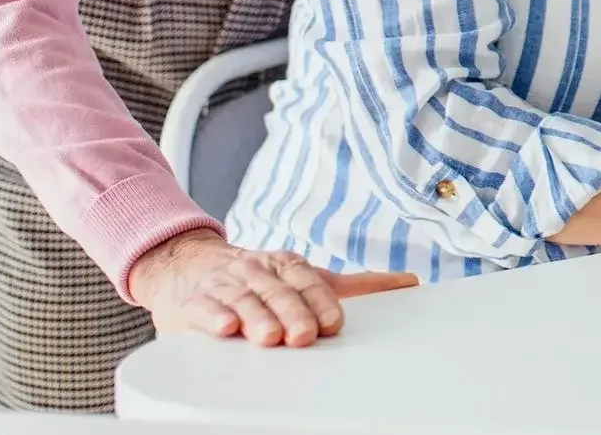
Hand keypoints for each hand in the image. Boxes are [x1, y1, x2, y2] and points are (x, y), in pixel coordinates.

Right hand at [132, 229, 416, 346]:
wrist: (191, 265)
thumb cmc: (260, 278)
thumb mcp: (306, 277)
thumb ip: (356, 285)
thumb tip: (410, 282)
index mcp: (287, 265)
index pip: (307, 281)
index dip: (320, 302)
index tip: (333, 323)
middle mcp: (257, 272)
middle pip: (277, 292)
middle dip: (291, 313)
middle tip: (303, 336)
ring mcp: (224, 285)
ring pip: (242, 299)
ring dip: (256, 317)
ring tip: (268, 336)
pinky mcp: (192, 301)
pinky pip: (201, 307)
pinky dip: (213, 315)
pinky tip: (224, 326)